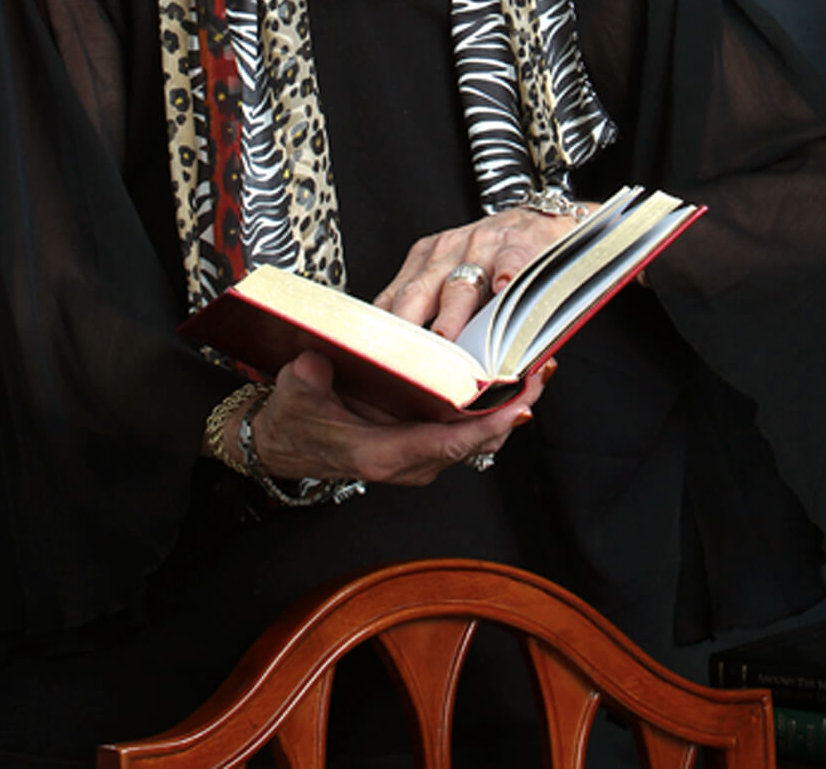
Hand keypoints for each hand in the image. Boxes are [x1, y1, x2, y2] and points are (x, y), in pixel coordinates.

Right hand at [235, 351, 545, 487]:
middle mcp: (409, 462)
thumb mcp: (294, 397)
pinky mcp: (420, 444)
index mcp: (382, 454)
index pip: (447, 443)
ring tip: (535, 370)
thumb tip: (317, 364)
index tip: (519, 404)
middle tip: (542, 373)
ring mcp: (418, 455)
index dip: (486, 425)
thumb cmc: (293, 422)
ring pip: (476, 439)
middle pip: (475, 442)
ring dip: (507, 408)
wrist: (283, 445)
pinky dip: (489, 408)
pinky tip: (504, 381)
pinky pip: (465, 431)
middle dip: (512, 410)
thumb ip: (306, 383)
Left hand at [373, 202, 594, 340]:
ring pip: (460, 286)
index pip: (394, 300)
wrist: (535, 219)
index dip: (383, 333)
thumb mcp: (449, 274)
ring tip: (445, 340)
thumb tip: (412, 364)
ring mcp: (481, 249)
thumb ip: (430, 311)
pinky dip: (505, 277)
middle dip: (406, 328)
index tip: (377, 360)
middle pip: (418, 294)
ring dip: (450, 316)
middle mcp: (446, 253)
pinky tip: (502, 292)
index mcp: (424, 262)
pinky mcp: (518, 247)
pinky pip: (509, 263)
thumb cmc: (489, 259)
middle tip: (404, 360)